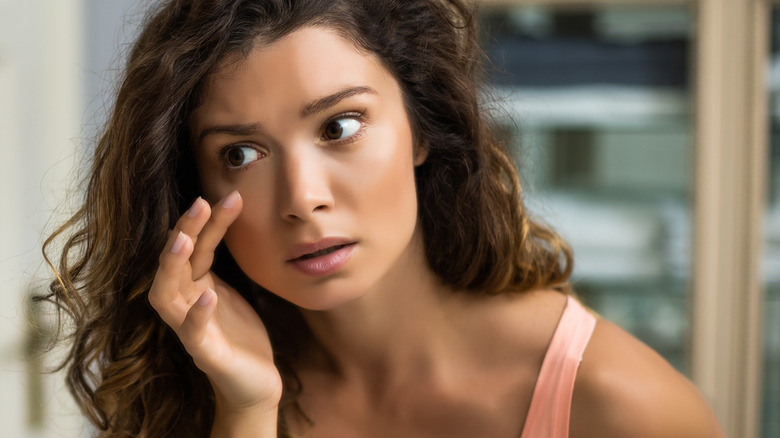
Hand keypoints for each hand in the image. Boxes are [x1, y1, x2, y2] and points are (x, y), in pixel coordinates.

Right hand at [148, 191, 282, 415]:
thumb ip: (220, 260)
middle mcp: (185, 302)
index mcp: (194, 285)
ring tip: (185, 240)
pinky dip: (197, 314)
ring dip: (173, 266)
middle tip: (201, 202)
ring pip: (166, 294)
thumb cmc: (239, 332)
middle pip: (174, 262)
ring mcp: (189, 329)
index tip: (229, 196)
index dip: (208, 221)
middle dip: (185, 231)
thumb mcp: (230, 288)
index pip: (196, 246)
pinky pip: (193, 333)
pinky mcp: (203, 354)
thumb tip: (227, 214)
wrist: (253, 380)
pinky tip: (207, 297)